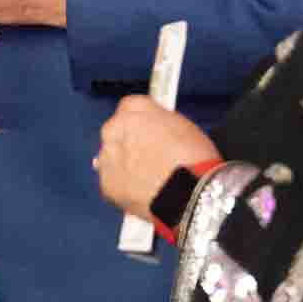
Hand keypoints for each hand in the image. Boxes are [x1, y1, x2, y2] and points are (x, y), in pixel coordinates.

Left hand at [96, 96, 220, 218]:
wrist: (189, 195)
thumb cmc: (196, 161)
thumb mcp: (186, 127)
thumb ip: (162, 121)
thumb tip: (157, 126)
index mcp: (136, 110)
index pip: (131, 106)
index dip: (145, 121)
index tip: (152, 131)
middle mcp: (114, 129)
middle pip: (117, 130)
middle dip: (130, 141)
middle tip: (152, 156)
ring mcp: (107, 157)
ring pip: (112, 156)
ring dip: (125, 163)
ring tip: (150, 177)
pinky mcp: (106, 182)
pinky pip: (112, 181)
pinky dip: (123, 186)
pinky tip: (143, 191)